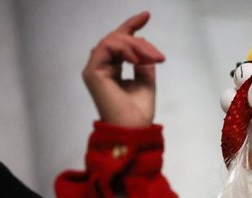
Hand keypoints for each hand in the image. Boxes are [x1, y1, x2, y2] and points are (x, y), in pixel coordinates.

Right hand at [82, 12, 165, 127]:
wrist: (133, 129)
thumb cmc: (138, 112)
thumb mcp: (146, 80)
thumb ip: (143, 62)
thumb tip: (144, 44)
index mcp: (112, 69)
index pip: (119, 42)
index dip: (131, 26)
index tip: (146, 15)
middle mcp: (101, 67)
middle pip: (118, 39)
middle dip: (140, 42)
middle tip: (158, 56)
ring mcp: (95, 69)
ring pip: (113, 40)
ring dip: (136, 46)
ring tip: (152, 59)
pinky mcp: (92, 72)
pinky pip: (107, 47)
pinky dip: (125, 49)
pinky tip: (137, 60)